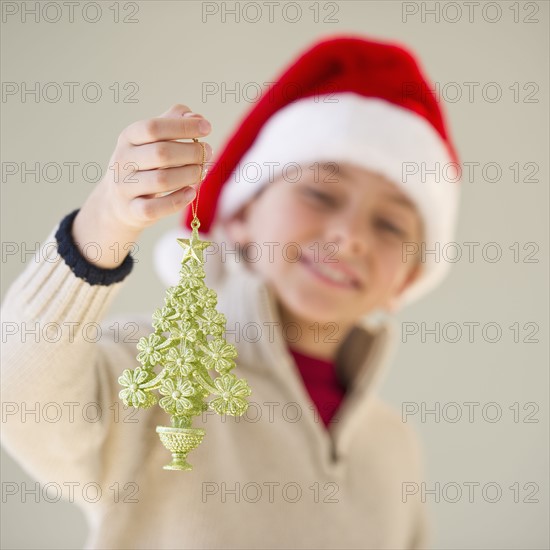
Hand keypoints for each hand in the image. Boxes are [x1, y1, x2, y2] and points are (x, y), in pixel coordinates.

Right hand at [73, 104, 212, 267]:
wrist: (117, 203)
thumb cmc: (144, 165)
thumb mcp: (152, 140)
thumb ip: (174, 122)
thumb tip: (196, 116)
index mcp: (128, 137)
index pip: (154, 127)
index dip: (183, 127)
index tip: (207, 128)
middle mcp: (123, 160)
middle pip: (161, 153)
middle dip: (192, 152)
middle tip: (207, 152)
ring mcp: (125, 187)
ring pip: (162, 180)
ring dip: (189, 175)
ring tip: (201, 172)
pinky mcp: (132, 211)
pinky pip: (156, 208)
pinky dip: (178, 200)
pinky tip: (191, 192)